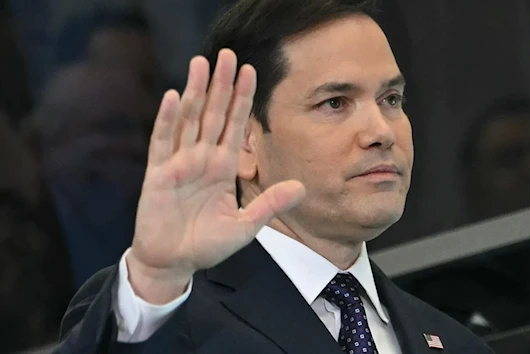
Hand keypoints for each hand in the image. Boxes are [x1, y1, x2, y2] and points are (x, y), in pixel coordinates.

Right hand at [127, 49, 304, 302]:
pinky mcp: (158, 174)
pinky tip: (174, 97)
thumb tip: (301, 187)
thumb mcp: (244, 226)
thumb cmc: (207, 244)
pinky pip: (163, 142)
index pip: (235, 125)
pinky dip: (168, 120)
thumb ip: (269, 205)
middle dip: (221, 84)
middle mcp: (202, 158)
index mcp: (223, 167)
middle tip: (227, 54)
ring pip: (189, 120)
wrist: (174, 262)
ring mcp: (179, 163)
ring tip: (202, 64)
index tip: (251, 71)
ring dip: (195, 92)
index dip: (242, 99)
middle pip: (213, 114)